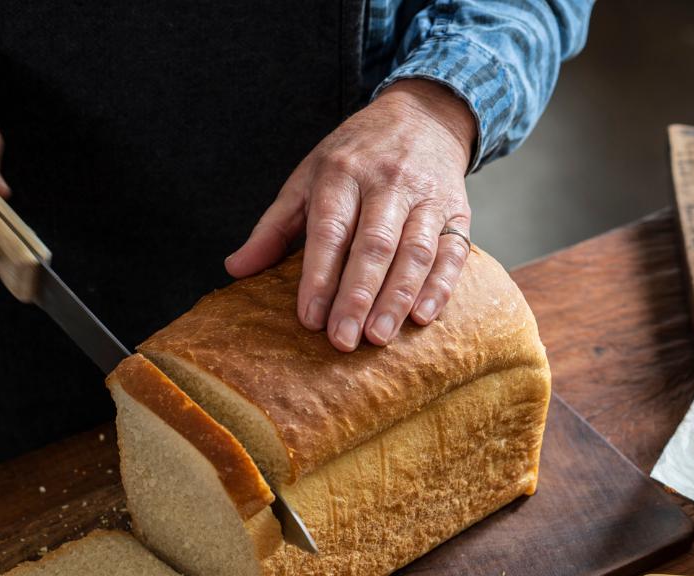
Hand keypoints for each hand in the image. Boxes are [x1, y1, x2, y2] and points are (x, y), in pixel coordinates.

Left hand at [227, 79, 475, 351]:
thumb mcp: (308, 178)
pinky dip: (439, 287)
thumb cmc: (355, 157)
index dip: (319, 276)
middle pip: (374, 245)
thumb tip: (236, 269)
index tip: (309, 318)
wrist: (423, 117)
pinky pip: (452, 253)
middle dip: (357, 296)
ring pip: (414, 252)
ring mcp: (426, 197)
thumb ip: (274, 227)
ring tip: (379, 336)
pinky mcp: (457, 212)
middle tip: (343, 340)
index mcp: (342, 173)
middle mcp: (387, 182)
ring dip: (397, 298)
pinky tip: (422, 317)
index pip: (330, 230)